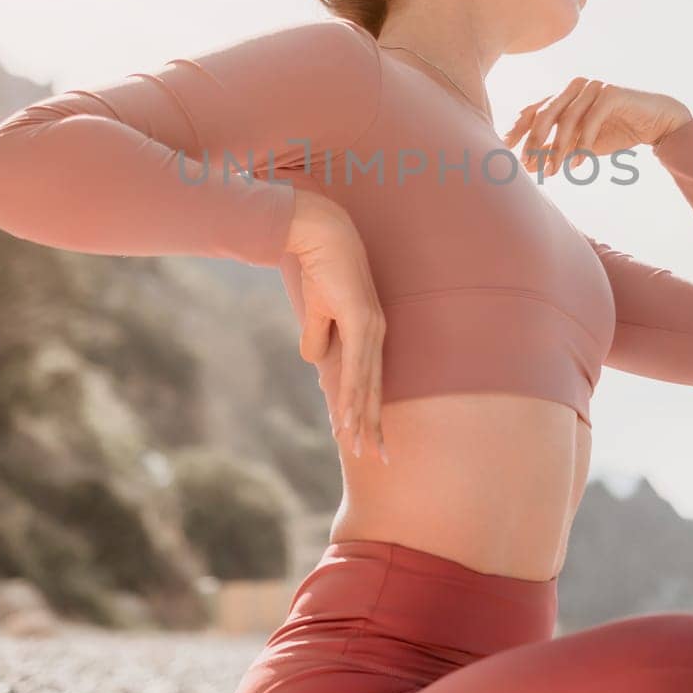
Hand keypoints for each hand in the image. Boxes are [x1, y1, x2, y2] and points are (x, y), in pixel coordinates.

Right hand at [285, 190, 389, 465]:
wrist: (319, 235)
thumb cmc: (319, 269)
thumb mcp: (314, 312)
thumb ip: (316, 337)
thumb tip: (314, 361)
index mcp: (370, 332)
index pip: (371, 379)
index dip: (368, 409)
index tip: (366, 438)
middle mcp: (377, 333)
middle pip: (376, 387)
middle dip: (374, 424)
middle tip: (378, 458)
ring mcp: (372, 327)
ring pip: (367, 383)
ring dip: (362, 417)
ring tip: (360, 447)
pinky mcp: (361, 319)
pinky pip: (357, 365)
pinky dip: (354, 393)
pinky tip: (351, 415)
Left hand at [502, 78, 692, 174]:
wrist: (656, 124)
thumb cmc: (616, 131)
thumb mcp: (580, 145)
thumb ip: (555, 149)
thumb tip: (527, 164)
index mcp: (562, 95)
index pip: (532, 110)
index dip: (517, 130)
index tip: (504, 151)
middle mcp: (574, 87)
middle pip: (544, 113)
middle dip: (534, 142)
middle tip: (528, 166)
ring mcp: (592, 87)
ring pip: (567, 118)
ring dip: (558, 148)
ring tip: (553, 171)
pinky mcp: (611, 93)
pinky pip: (591, 120)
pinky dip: (582, 144)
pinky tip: (577, 164)